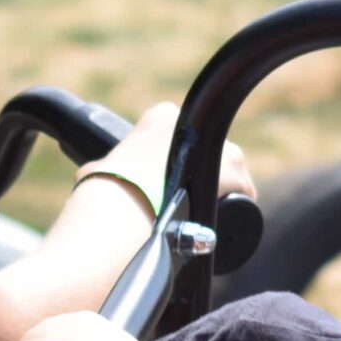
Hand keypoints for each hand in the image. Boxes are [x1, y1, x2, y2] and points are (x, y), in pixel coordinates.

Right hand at [101, 103, 255, 205]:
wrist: (123, 219)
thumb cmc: (103, 198)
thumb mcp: (96, 170)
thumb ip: (103, 167)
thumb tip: (99, 176)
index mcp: (159, 117)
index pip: (172, 129)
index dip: (170, 157)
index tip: (166, 179)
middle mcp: (194, 126)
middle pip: (205, 150)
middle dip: (199, 173)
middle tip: (185, 202)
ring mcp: (218, 150)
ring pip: (229, 167)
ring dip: (221, 187)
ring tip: (202, 216)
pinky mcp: (235, 177)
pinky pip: (244, 192)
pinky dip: (237, 207)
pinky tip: (223, 223)